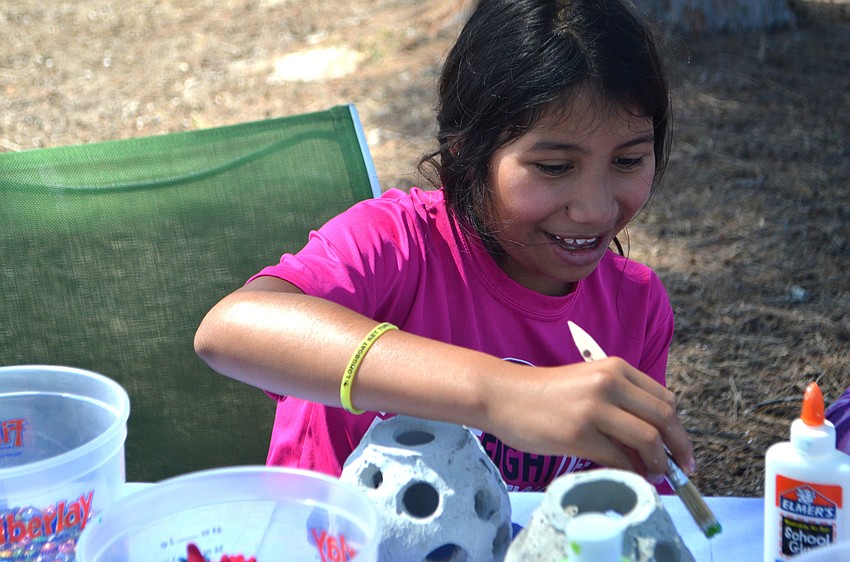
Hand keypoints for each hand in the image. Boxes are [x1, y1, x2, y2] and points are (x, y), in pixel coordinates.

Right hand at [483, 356, 693, 482]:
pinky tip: (630, 476)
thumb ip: (619, 401)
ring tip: (654, 475)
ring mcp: (594, 409)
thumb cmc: (543, 392)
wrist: (502, 394)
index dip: (679, 427)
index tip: (680, 447)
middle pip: (664, 418)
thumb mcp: (588, 382)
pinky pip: (619, 458)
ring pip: (648, 439)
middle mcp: (609, 383)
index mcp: (615, 368)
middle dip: (679, 448)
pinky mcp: (578, 434)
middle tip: (682, 469)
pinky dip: (631, 471)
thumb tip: (654, 439)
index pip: (665, 399)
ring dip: (658, 463)